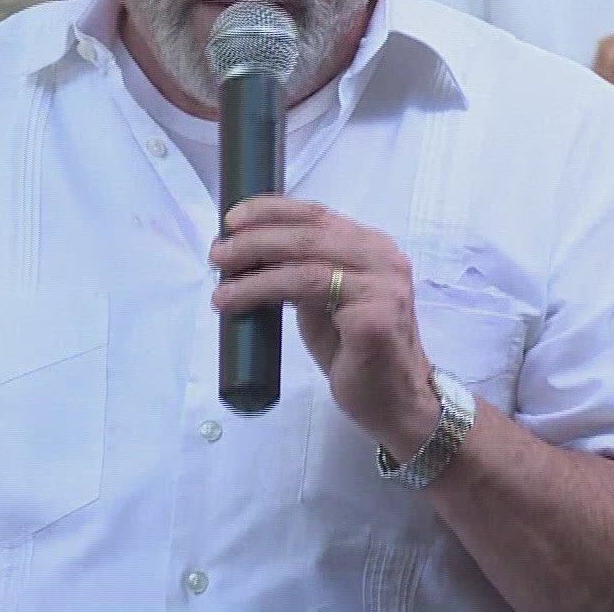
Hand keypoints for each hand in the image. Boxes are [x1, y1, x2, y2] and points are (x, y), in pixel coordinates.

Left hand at [210, 197, 440, 458]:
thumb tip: (251, 257)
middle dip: (253, 238)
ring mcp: (383, 283)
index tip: (231, 219)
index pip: (316, 214)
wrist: (396, 402)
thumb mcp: (325, 303)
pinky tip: (236, 301)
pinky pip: (306, 288)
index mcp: (372, 246)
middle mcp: (383, 256)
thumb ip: (303, 274)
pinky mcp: (374, 313)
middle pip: (307, 232)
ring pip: (303, 259)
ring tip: (220, 281)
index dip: (271, 210)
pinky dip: (262, 290)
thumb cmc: (357, 354)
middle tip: (217, 254)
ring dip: (252, 267)